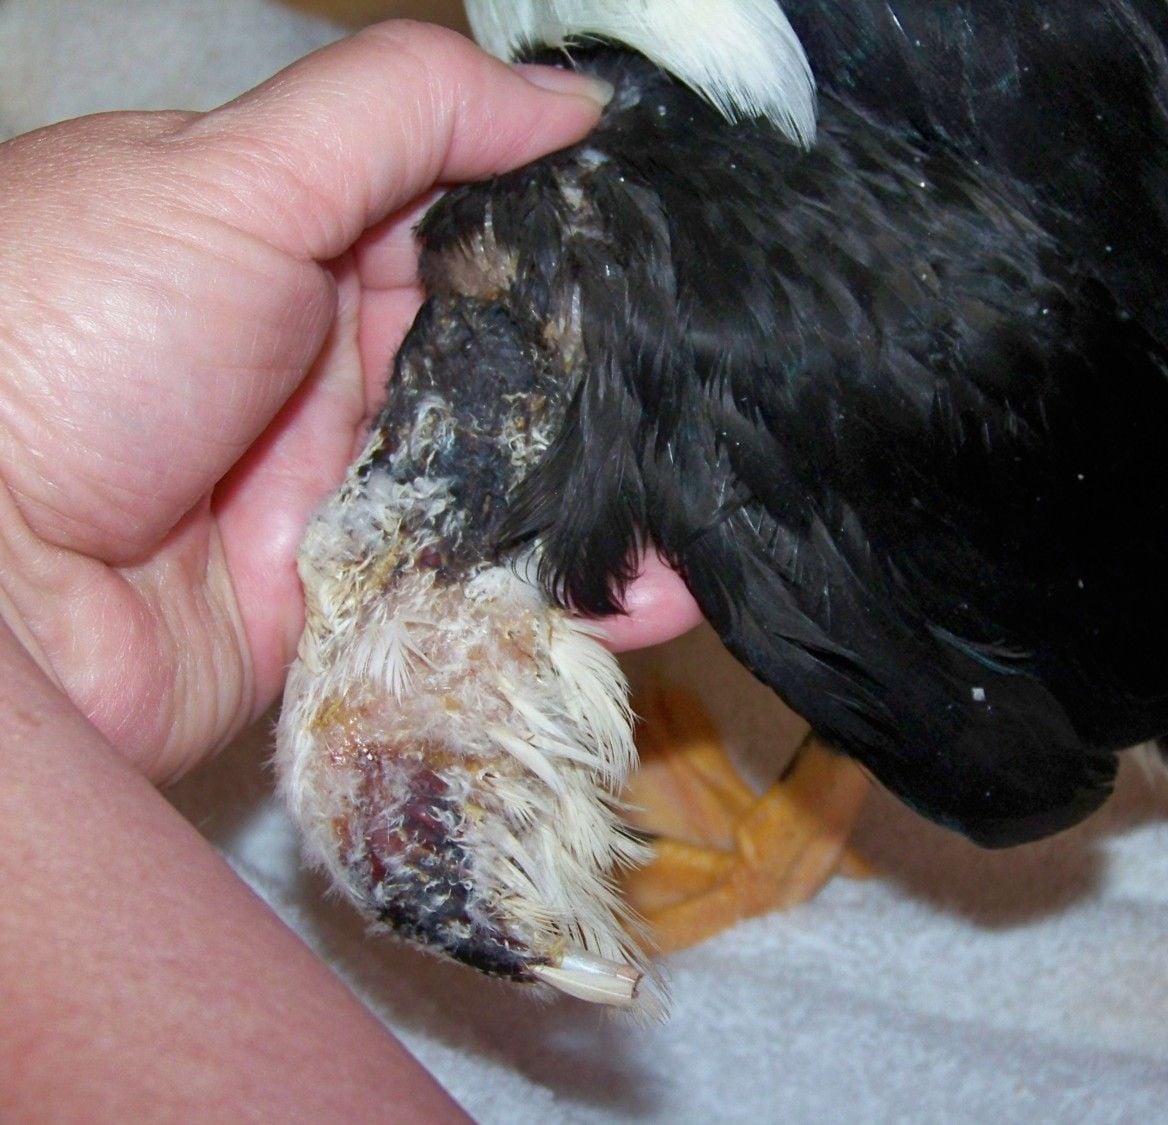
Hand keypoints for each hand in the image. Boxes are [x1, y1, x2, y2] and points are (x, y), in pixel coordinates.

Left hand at [0, 22, 697, 1117]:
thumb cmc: (67, 342)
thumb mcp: (229, 179)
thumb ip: (403, 115)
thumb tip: (568, 99)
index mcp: (298, 244)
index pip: (475, 229)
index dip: (576, 239)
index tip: (684, 254)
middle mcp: (331, 369)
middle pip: (510, 369)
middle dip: (614, 383)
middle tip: (726, 389)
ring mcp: (345, 494)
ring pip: (511, 490)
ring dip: (613, 501)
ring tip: (718, 499)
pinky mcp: (355, 606)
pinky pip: (482, 597)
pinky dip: (569, 601)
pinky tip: (660, 594)